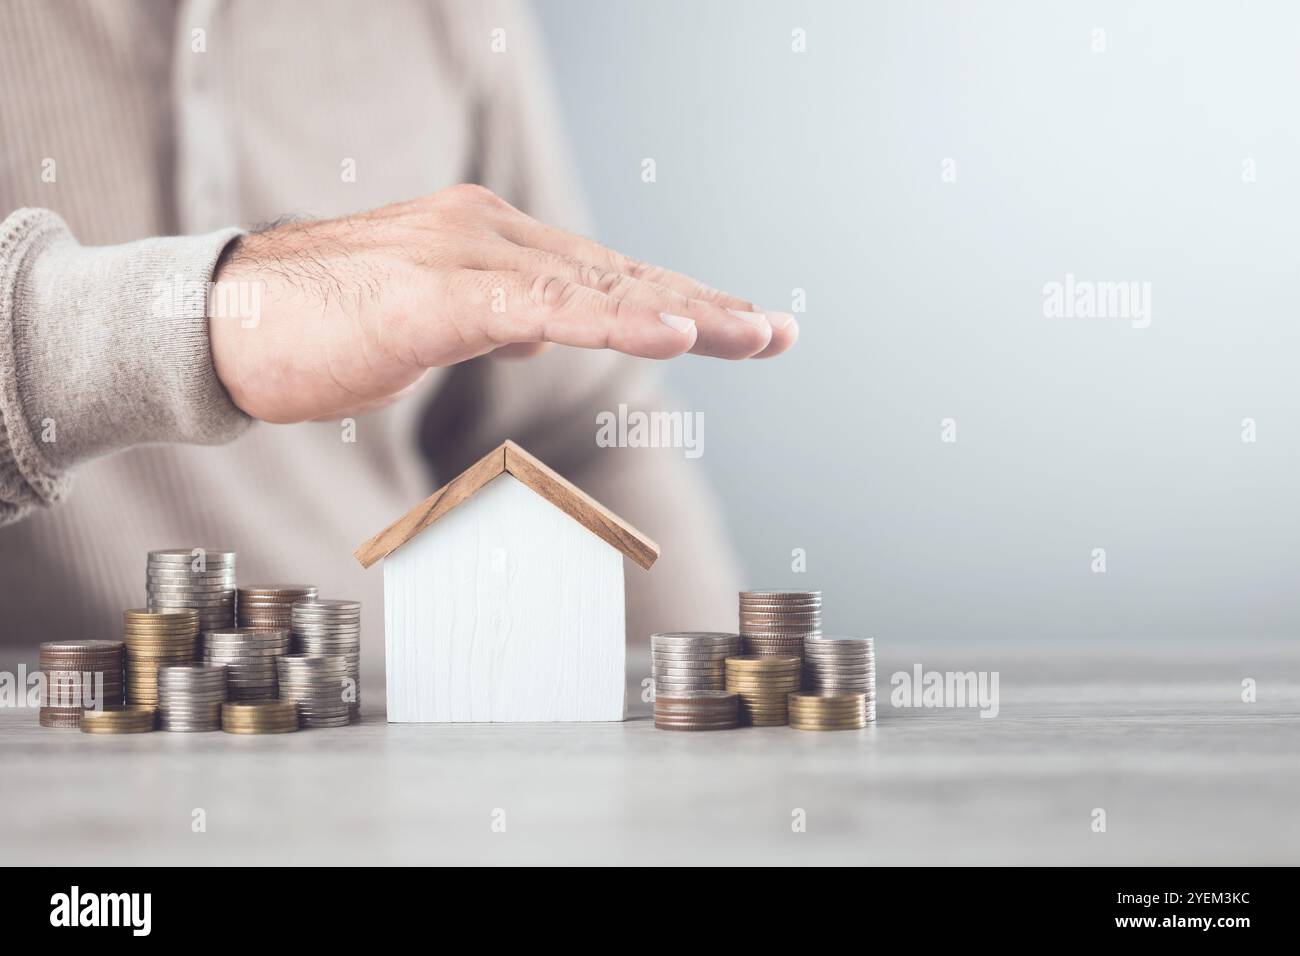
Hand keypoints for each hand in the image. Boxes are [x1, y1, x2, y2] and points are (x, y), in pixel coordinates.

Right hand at [208, 184, 797, 422]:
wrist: (220, 324)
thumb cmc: (319, 329)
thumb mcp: (425, 326)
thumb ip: (490, 318)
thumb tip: (538, 328)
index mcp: (491, 249)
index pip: (605, 277)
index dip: (678, 300)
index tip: (741, 326)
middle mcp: (489, 239)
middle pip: (620, 275)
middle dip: (707, 307)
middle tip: (779, 334)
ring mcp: (465, 261)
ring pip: (597, 287)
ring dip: (684, 312)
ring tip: (755, 335)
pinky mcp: (436, 298)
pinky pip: (542, 310)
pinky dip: (612, 319)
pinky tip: (671, 331)